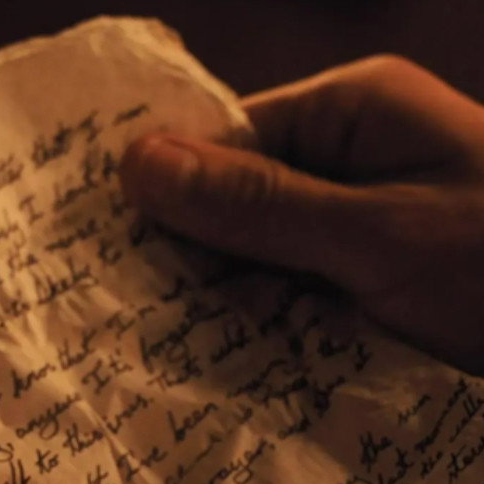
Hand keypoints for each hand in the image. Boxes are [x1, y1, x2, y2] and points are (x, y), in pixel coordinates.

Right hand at [121, 55, 483, 374]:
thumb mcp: (377, 233)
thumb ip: (260, 204)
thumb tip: (136, 163)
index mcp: (350, 114)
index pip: (224, 140)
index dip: (167, 195)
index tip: (106, 255)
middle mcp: (350, 162)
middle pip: (238, 203)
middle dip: (196, 261)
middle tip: (133, 324)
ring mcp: (363, 227)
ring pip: (264, 260)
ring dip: (233, 308)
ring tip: (172, 359)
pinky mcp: (375, 286)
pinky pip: (300, 300)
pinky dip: (272, 333)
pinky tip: (235, 370)